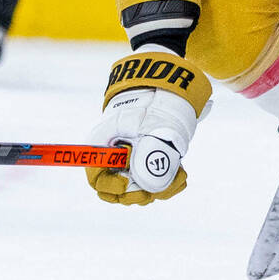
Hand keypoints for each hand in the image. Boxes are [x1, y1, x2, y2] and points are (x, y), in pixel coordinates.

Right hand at [87, 50, 211, 205]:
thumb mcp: (150, 125)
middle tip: (155, 191)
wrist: (165, 85)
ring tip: (178, 178)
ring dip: (159, 189)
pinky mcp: (152, 163)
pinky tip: (181, 176)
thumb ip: (149, 153)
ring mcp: (134, 161)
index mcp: (104, 146)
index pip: (96, 178)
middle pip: (118, 190)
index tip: (127, 184)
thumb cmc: (152, 101)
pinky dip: (169, 183)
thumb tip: (151, 187)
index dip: (110, 187)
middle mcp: (116, 157)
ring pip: (140, 189)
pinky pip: (155, 182)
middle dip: (138, 194)